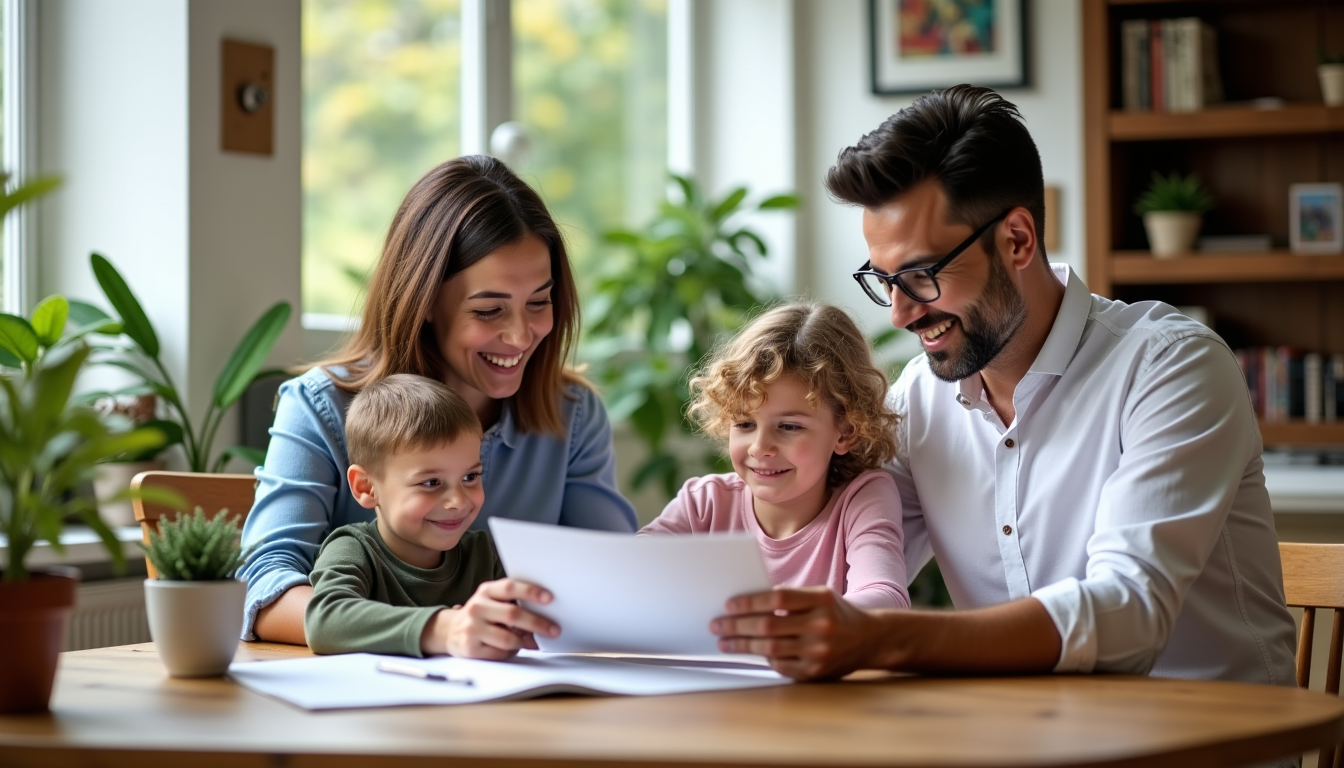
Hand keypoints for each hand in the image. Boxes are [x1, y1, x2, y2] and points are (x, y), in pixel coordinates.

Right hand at [423, 579, 560, 659]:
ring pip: (508, 638)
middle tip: (554, 630)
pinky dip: (511, 652)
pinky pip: (500, 653)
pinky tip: (511, 648)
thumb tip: (544, 617)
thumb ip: (514, 604)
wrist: (450, 631)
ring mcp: (472, 628)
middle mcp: (477, 607)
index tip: (549, 598)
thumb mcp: (493, 602)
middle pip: (512, 614)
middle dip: (537, 623)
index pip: (510, 587)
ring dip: (524, 641)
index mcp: (486, 591)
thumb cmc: (481, 615)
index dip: (530, 592)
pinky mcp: (471, 648)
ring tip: (531, 641)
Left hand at [710, 586, 881, 680]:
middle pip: (769, 625)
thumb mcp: (819, 596)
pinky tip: (751, 652)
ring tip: (724, 642)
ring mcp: (819, 652)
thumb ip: (790, 598)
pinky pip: (780, 666)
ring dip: (742, 645)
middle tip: (717, 625)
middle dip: (737, 626)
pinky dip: (764, 659)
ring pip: (770, 649)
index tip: (729, 605)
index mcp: (821, 600)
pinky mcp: (816, 673)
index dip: (749, 602)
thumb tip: (746, 604)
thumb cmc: (836, 613)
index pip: (777, 598)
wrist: (870, 639)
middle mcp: (821, 625)